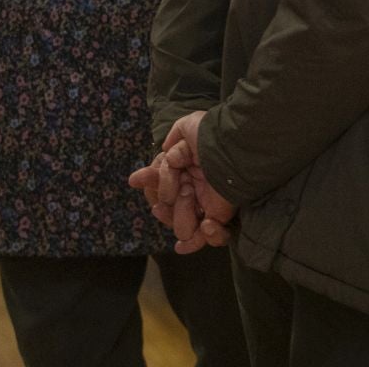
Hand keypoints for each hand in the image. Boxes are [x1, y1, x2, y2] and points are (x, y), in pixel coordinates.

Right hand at [129, 110, 236, 253]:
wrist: (233, 148)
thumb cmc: (211, 136)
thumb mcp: (188, 127)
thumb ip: (174, 139)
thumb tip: (164, 154)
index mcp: (184, 172)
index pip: (159, 187)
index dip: (149, 184)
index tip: (135, 179)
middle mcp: (192, 190)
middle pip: (165, 210)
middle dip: (164, 199)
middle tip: (177, 186)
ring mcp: (203, 206)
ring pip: (179, 226)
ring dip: (180, 211)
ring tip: (189, 193)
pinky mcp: (216, 219)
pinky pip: (201, 239)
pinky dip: (197, 239)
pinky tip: (205, 223)